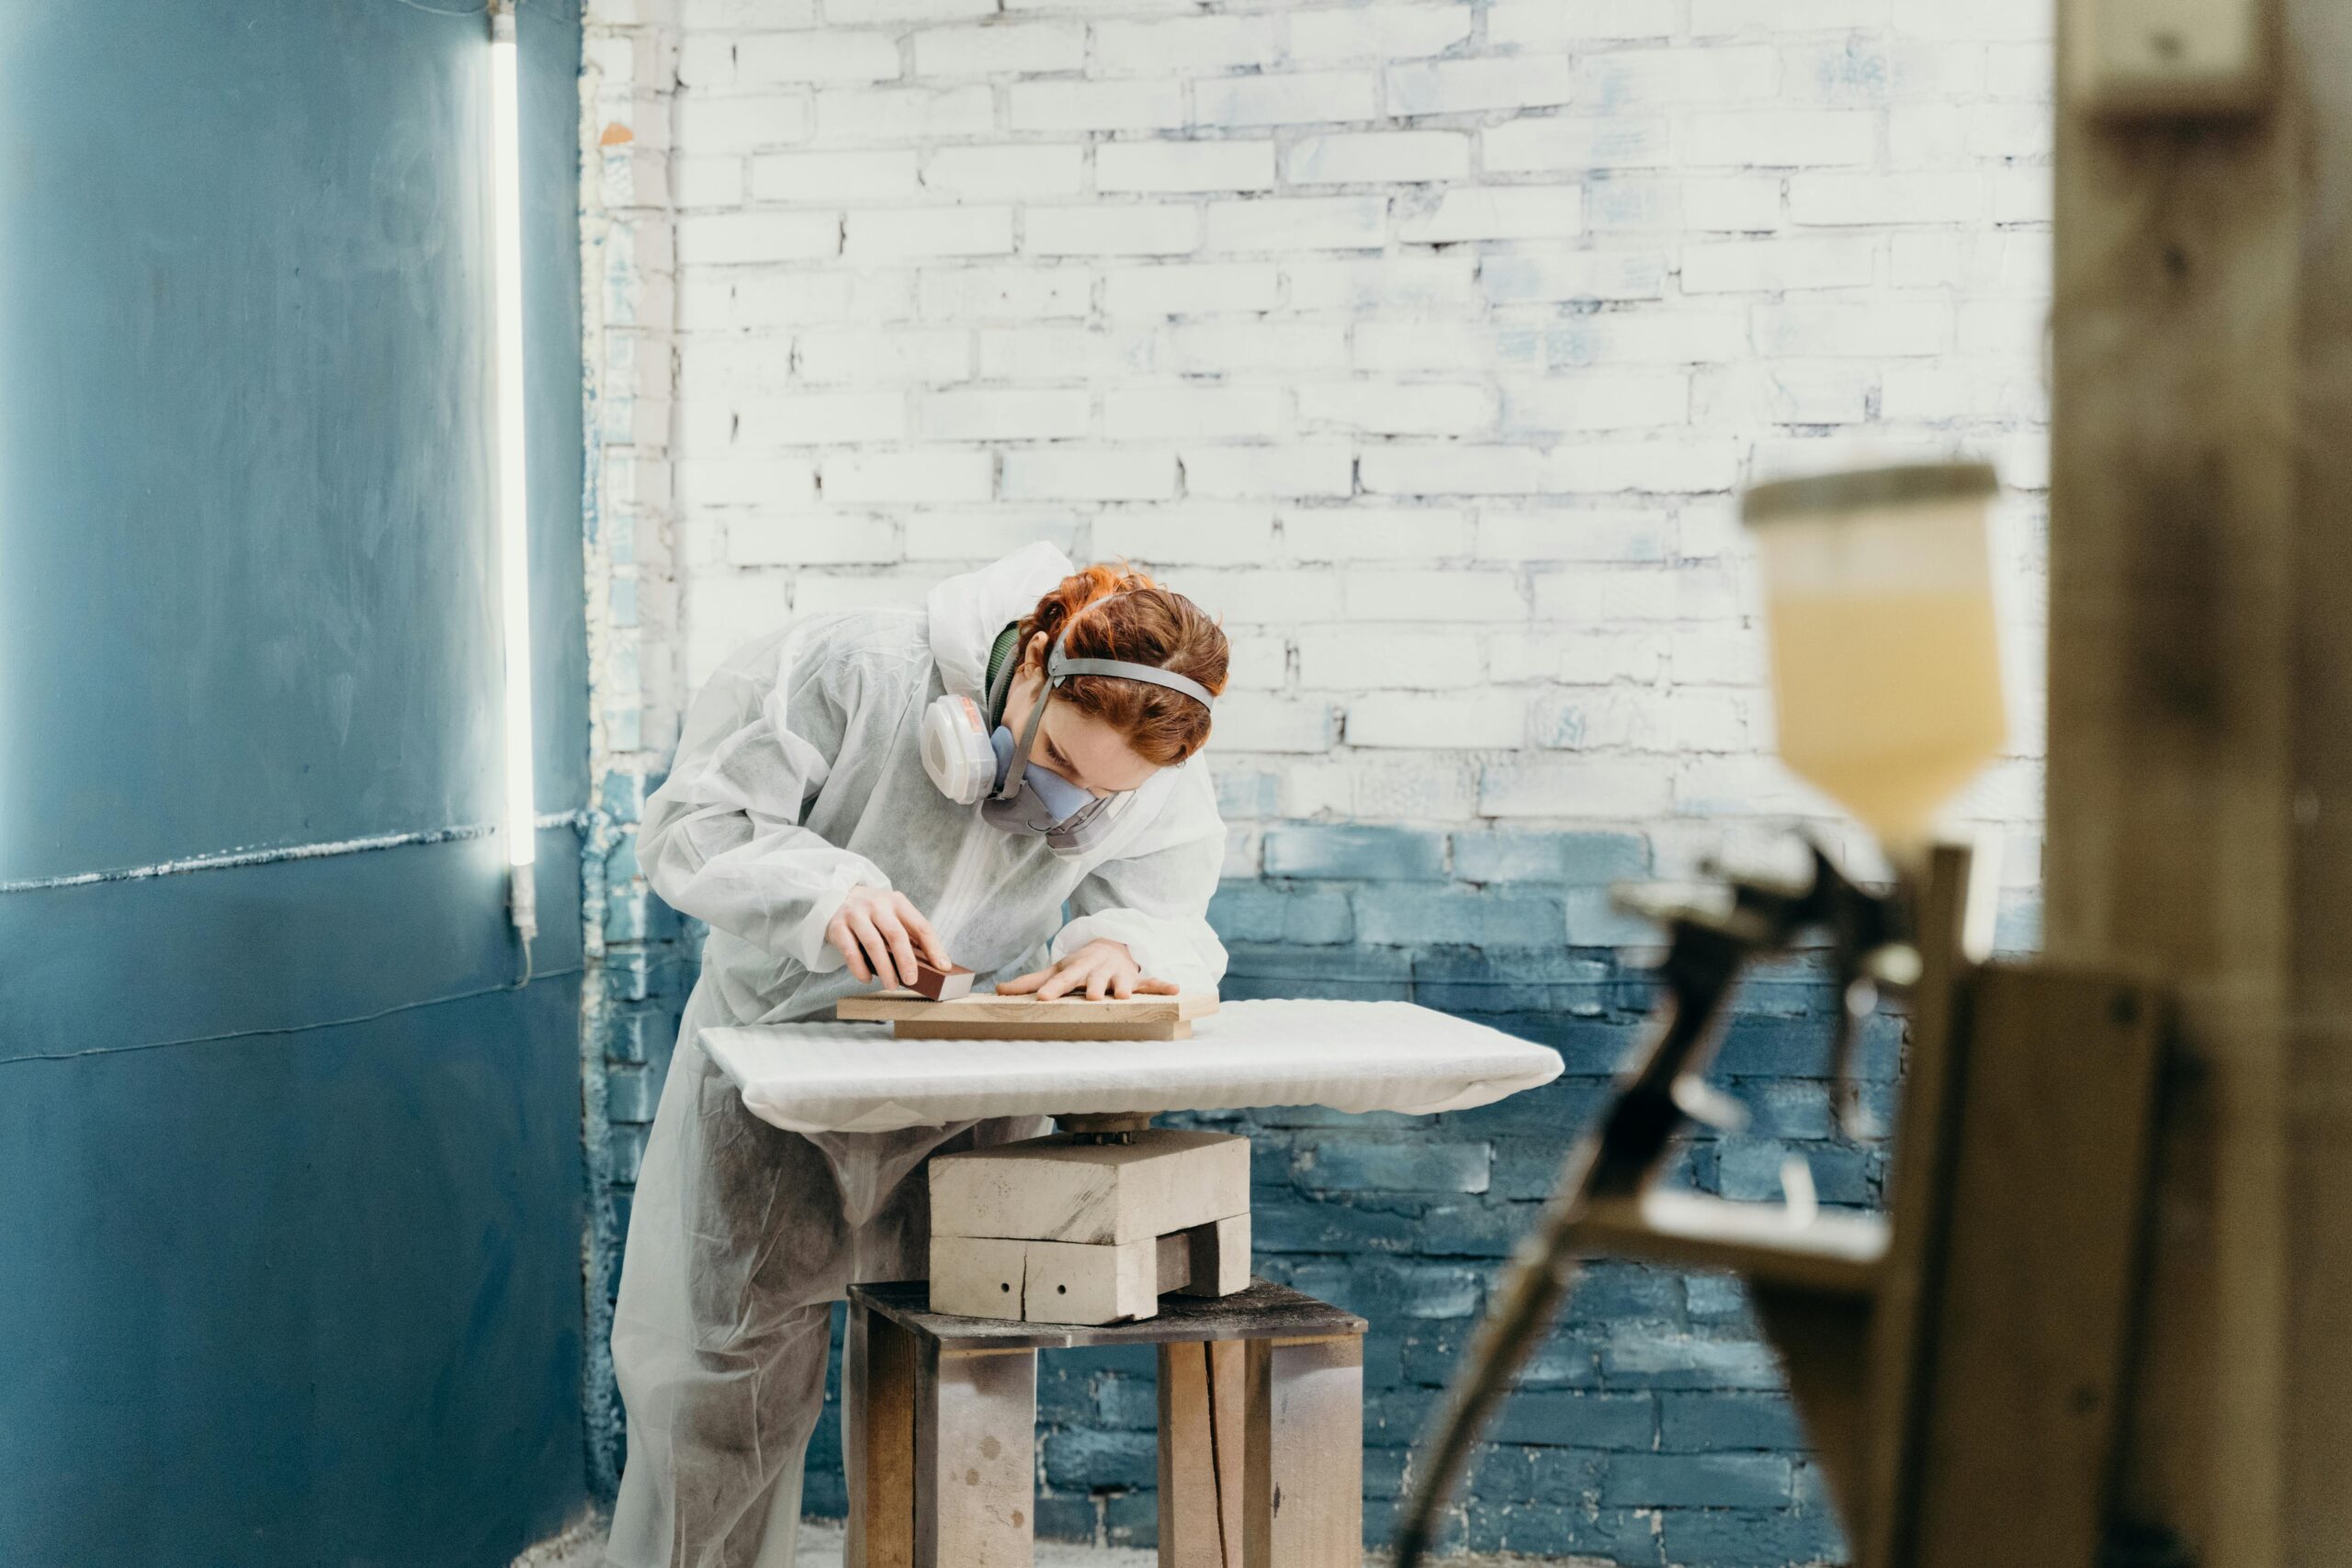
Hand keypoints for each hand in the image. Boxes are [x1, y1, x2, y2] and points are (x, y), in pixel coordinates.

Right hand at [826, 886, 947, 987]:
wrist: (836, 897)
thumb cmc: (873, 913)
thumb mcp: (892, 914)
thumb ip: (908, 934)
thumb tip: (932, 964)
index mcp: (898, 902)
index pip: (921, 926)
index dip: (934, 948)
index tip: (943, 968)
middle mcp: (877, 905)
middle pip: (896, 935)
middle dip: (906, 961)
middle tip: (912, 981)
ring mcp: (856, 914)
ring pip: (873, 944)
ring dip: (884, 969)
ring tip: (892, 985)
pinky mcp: (837, 926)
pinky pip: (850, 951)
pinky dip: (860, 968)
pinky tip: (867, 979)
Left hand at [1001, 939, 1179, 1001]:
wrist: (1112, 945)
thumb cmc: (1079, 965)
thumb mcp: (1055, 971)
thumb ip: (1029, 983)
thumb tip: (997, 991)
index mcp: (1076, 969)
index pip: (1062, 980)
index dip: (1053, 989)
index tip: (1043, 1000)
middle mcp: (1098, 970)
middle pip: (1094, 980)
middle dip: (1094, 988)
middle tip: (1093, 999)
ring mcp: (1120, 975)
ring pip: (1124, 982)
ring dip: (1126, 988)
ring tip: (1126, 997)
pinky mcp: (1138, 981)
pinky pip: (1152, 983)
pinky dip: (1163, 986)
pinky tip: (1175, 989)